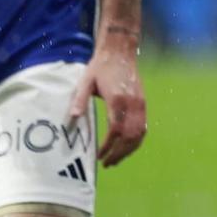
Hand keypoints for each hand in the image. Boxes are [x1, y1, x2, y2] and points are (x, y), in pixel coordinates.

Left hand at [69, 45, 146, 166]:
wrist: (120, 53)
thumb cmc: (100, 68)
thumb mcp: (85, 81)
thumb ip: (80, 99)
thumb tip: (72, 117)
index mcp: (117, 99)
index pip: (115, 130)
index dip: (108, 146)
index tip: (99, 155)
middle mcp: (133, 104)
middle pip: (130, 136)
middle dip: (119, 153)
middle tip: (107, 163)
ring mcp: (141, 104)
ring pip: (139, 134)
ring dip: (129, 149)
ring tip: (116, 159)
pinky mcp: (143, 104)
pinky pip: (143, 127)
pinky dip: (136, 140)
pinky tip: (127, 146)